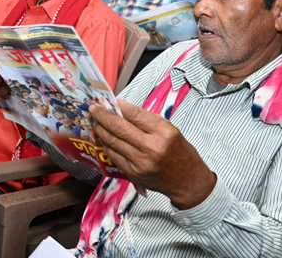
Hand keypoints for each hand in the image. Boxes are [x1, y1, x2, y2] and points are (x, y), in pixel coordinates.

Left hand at [90, 99, 216, 209]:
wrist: (187, 181)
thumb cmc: (180, 152)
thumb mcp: (170, 130)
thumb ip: (147, 120)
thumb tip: (122, 110)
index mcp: (163, 132)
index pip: (134, 114)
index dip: (118, 106)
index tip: (108, 100)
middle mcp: (151, 147)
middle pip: (119, 127)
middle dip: (103, 116)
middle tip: (94, 109)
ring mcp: (140, 162)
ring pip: (113, 141)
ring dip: (101, 129)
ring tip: (95, 121)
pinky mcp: (133, 173)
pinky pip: (114, 155)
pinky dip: (106, 144)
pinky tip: (103, 137)